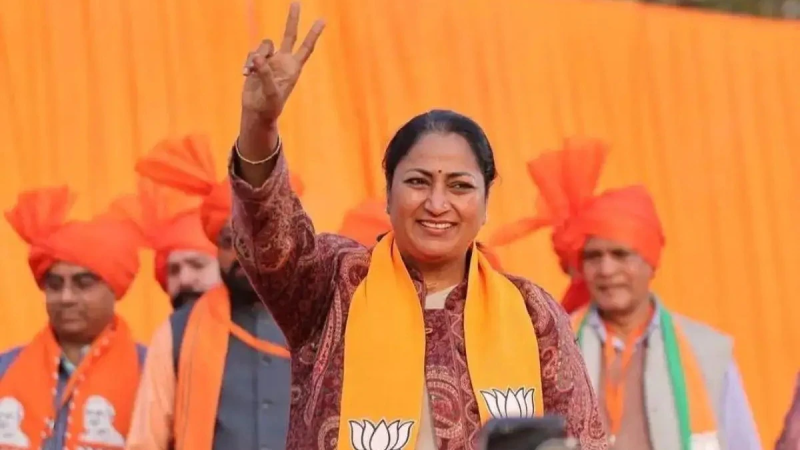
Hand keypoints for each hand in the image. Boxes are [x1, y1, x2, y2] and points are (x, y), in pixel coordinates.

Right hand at [241, 2, 324, 126]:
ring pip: (264, 45)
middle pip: (289, 35)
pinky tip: (246, 74)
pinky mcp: (258, 63)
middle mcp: (283, 61)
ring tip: (251, 72)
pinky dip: (248, 63)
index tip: (322, 20)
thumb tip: (257, 59)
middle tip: (296, 2)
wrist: (257, 112)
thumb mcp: (270, 93)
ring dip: (257, 55)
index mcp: (293, 68)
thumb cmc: (269, 107)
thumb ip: (265, 75)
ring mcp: (271, 61)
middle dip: (292, 19)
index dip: (313, 34)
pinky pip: (252, 54)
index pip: (306, 48)